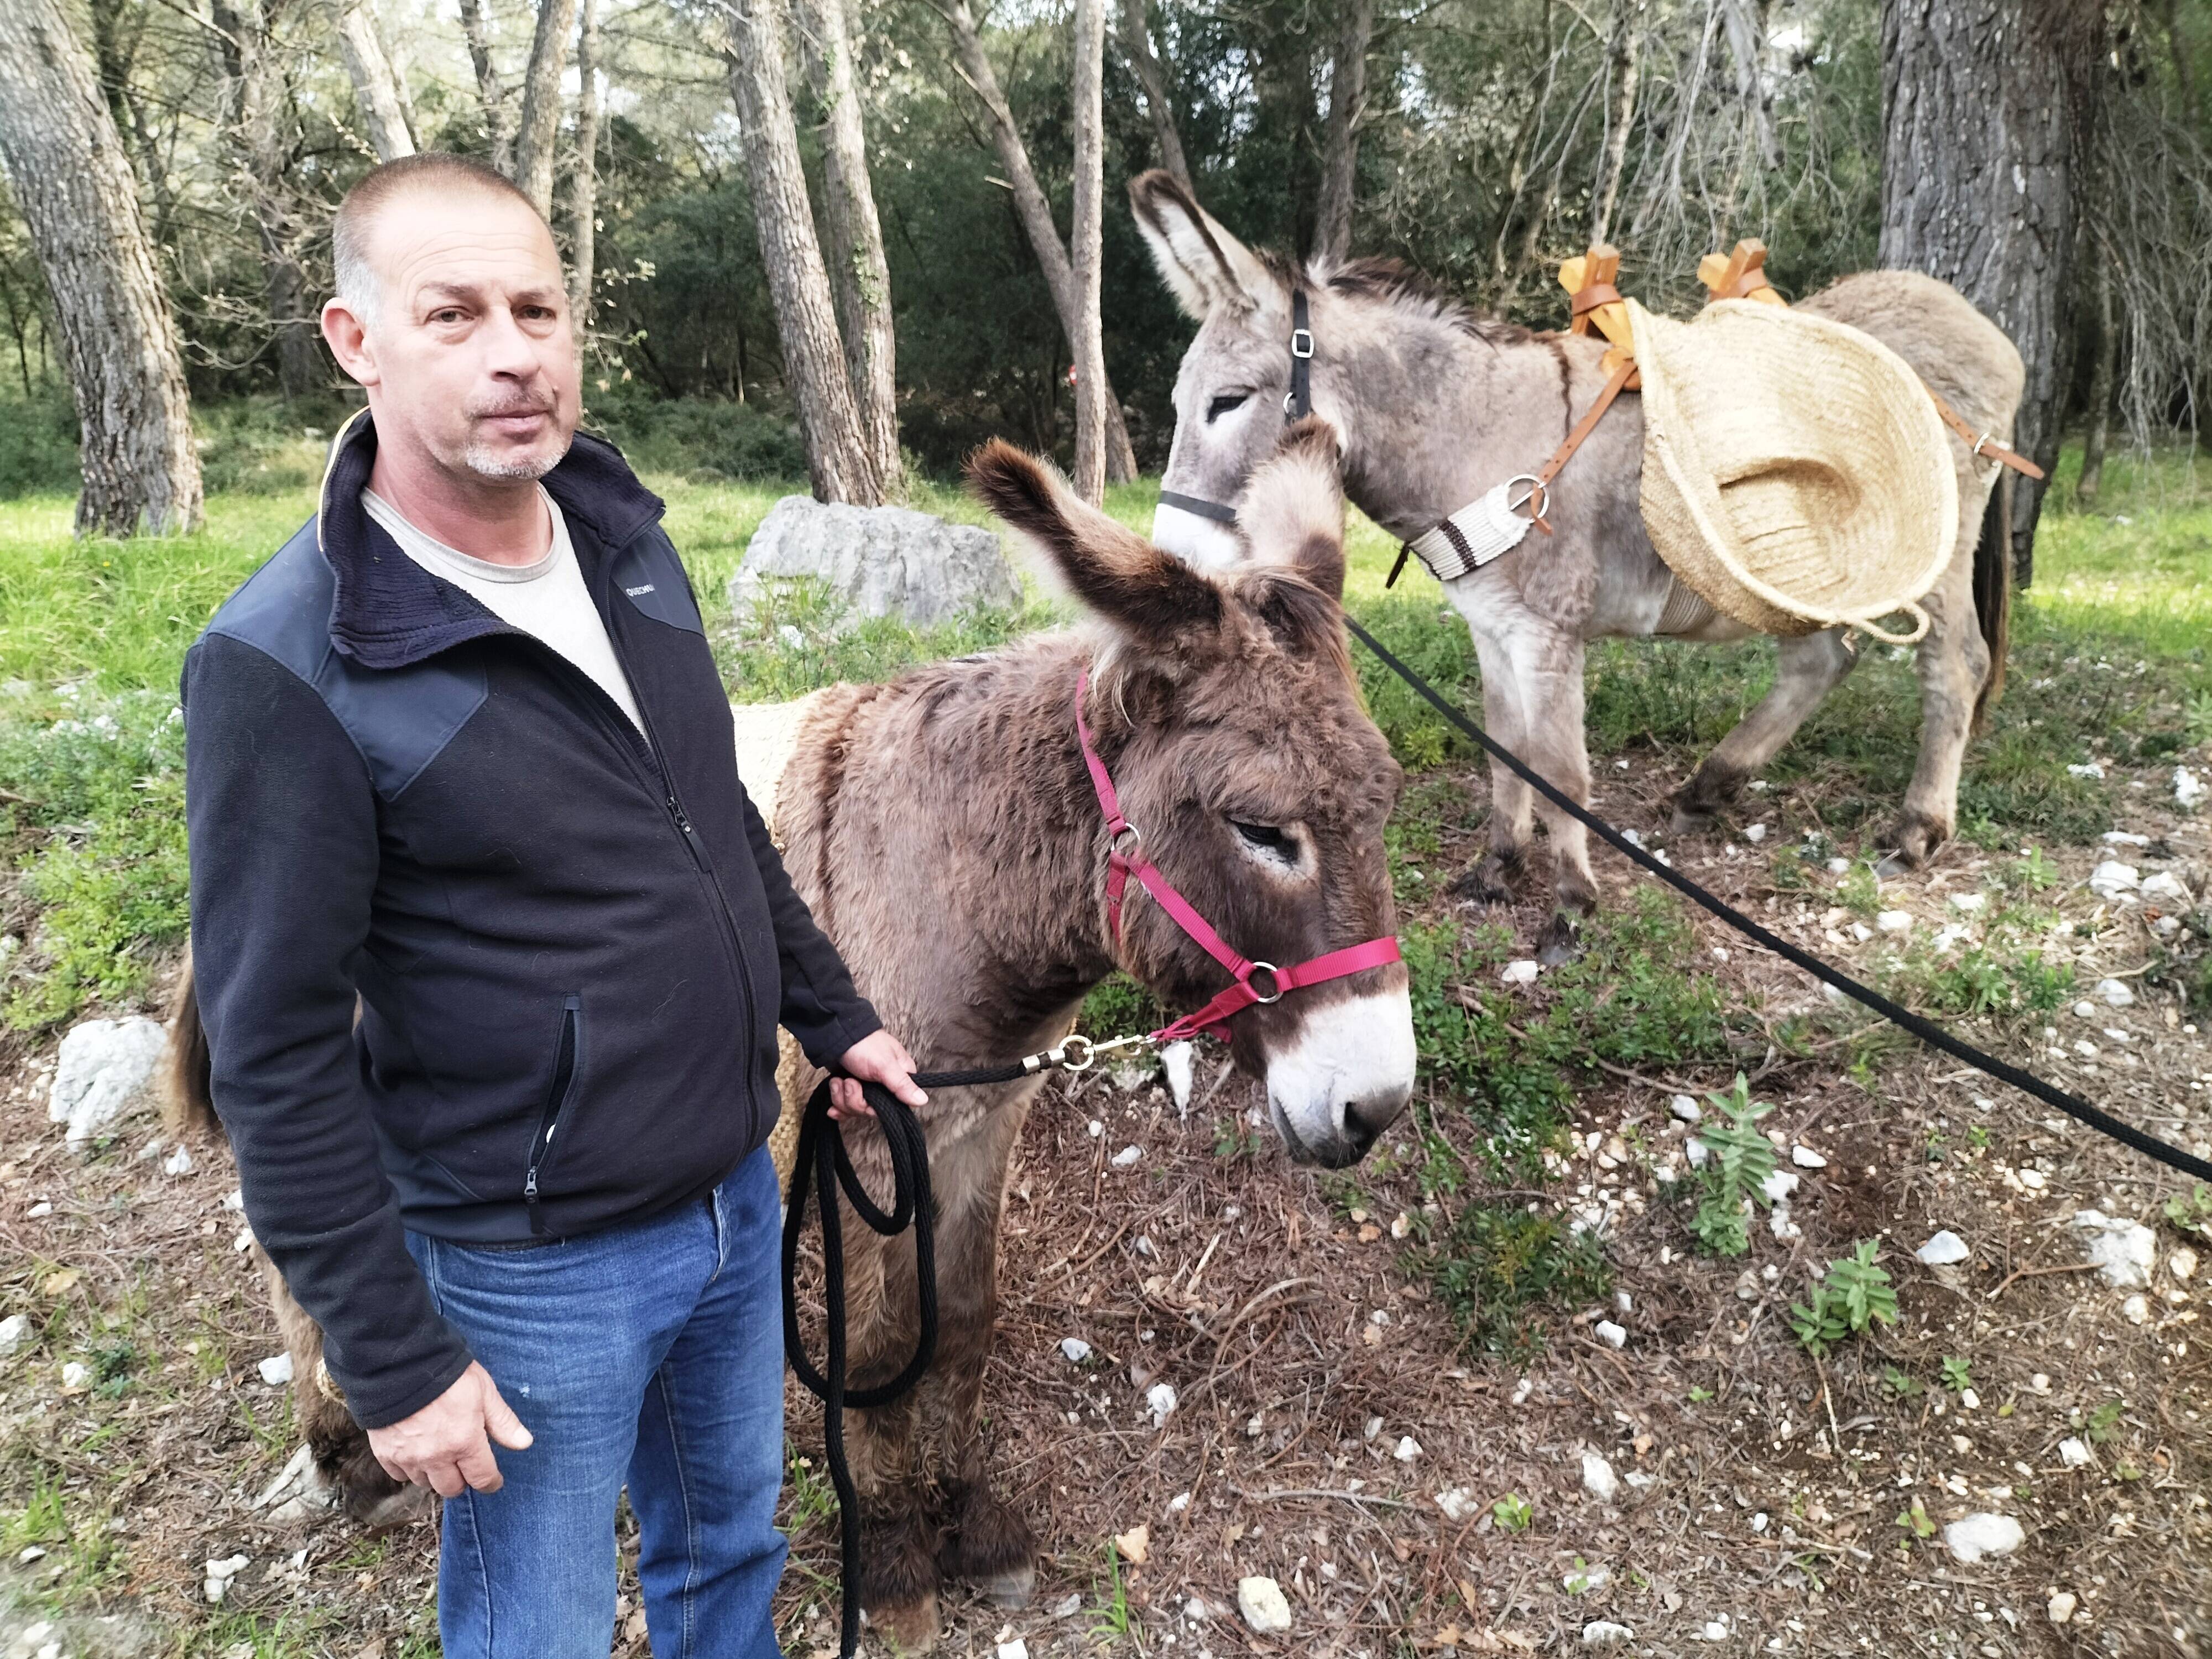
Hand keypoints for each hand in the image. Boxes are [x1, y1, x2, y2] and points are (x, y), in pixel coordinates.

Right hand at [366, 1361, 533, 1497]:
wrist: (399, 1364)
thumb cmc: (446, 1375)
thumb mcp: (484, 1391)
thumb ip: (503, 1421)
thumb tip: (524, 1443)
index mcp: (464, 1442)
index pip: (482, 1478)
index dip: (490, 1482)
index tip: (493, 1480)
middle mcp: (435, 1457)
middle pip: (452, 1488)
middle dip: (462, 1480)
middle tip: (465, 1465)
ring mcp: (408, 1457)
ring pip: (426, 1483)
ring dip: (436, 1475)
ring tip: (441, 1455)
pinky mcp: (385, 1453)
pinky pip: (400, 1475)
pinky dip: (410, 1469)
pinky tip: (416, 1452)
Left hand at [832, 1029, 926, 1119]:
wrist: (837, 1034)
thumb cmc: (863, 1044)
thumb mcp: (884, 1065)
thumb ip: (902, 1085)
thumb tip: (923, 1100)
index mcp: (899, 1078)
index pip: (893, 1107)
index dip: (875, 1107)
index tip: (867, 1095)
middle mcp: (884, 1086)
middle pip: (870, 1111)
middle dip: (854, 1100)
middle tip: (849, 1082)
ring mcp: (866, 1088)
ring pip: (855, 1109)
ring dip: (841, 1097)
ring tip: (839, 1081)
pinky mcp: (851, 1089)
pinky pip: (845, 1107)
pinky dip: (837, 1103)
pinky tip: (833, 1099)